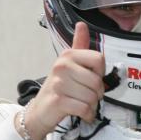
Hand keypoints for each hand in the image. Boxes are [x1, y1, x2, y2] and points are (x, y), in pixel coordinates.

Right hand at [19, 22, 105, 139]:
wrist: (40, 110)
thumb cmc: (60, 87)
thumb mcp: (69, 64)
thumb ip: (79, 46)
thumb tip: (81, 24)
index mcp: (68, 55)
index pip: (99, 59)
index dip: (100, 73)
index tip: (91, 78)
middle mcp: (62, 66)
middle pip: (97, 81)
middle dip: (97, 94)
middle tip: (86, 95)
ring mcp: (59, 83)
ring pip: (92, 97)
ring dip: (91, 105)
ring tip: (82, 104)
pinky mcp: (58, 101)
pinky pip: (84, 108)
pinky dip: (87, 114)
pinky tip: (82, 114)